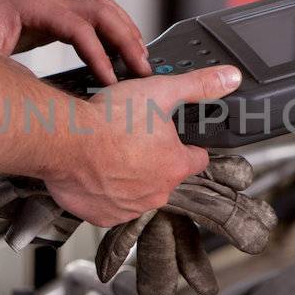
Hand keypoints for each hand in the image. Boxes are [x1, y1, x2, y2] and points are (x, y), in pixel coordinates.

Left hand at [0, 0, 149, 85]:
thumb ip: (2, 66)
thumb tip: (27, 94)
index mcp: (29, 5)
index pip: (77, 25)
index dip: (98, 53)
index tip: (111, 80)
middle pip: (100, 9)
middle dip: (126, 38)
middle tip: (143, 68)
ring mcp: (51, 4)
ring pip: (102, 8)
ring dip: (125, 32)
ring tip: (140, 60)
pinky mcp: (52, 15)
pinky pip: (92, 17)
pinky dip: (111, 33)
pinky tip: (118, 55)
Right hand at [42, 66, 242, 225]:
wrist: (65, 141)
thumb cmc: (108, 121)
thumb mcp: (161, 91)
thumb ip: (198, 86)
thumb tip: (229, 78)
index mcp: (175, 166)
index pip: (197, 158)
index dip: (188, 145)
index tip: (176, 138)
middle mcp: (156, 193)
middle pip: (165, 175)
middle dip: (153, 159)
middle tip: (133, 137)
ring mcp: (129, 208)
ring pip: (138, 191)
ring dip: (129, 176)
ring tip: (112, 152)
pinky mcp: (103, 216)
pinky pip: (111, 205)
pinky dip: (105, 191)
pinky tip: (96, 170)